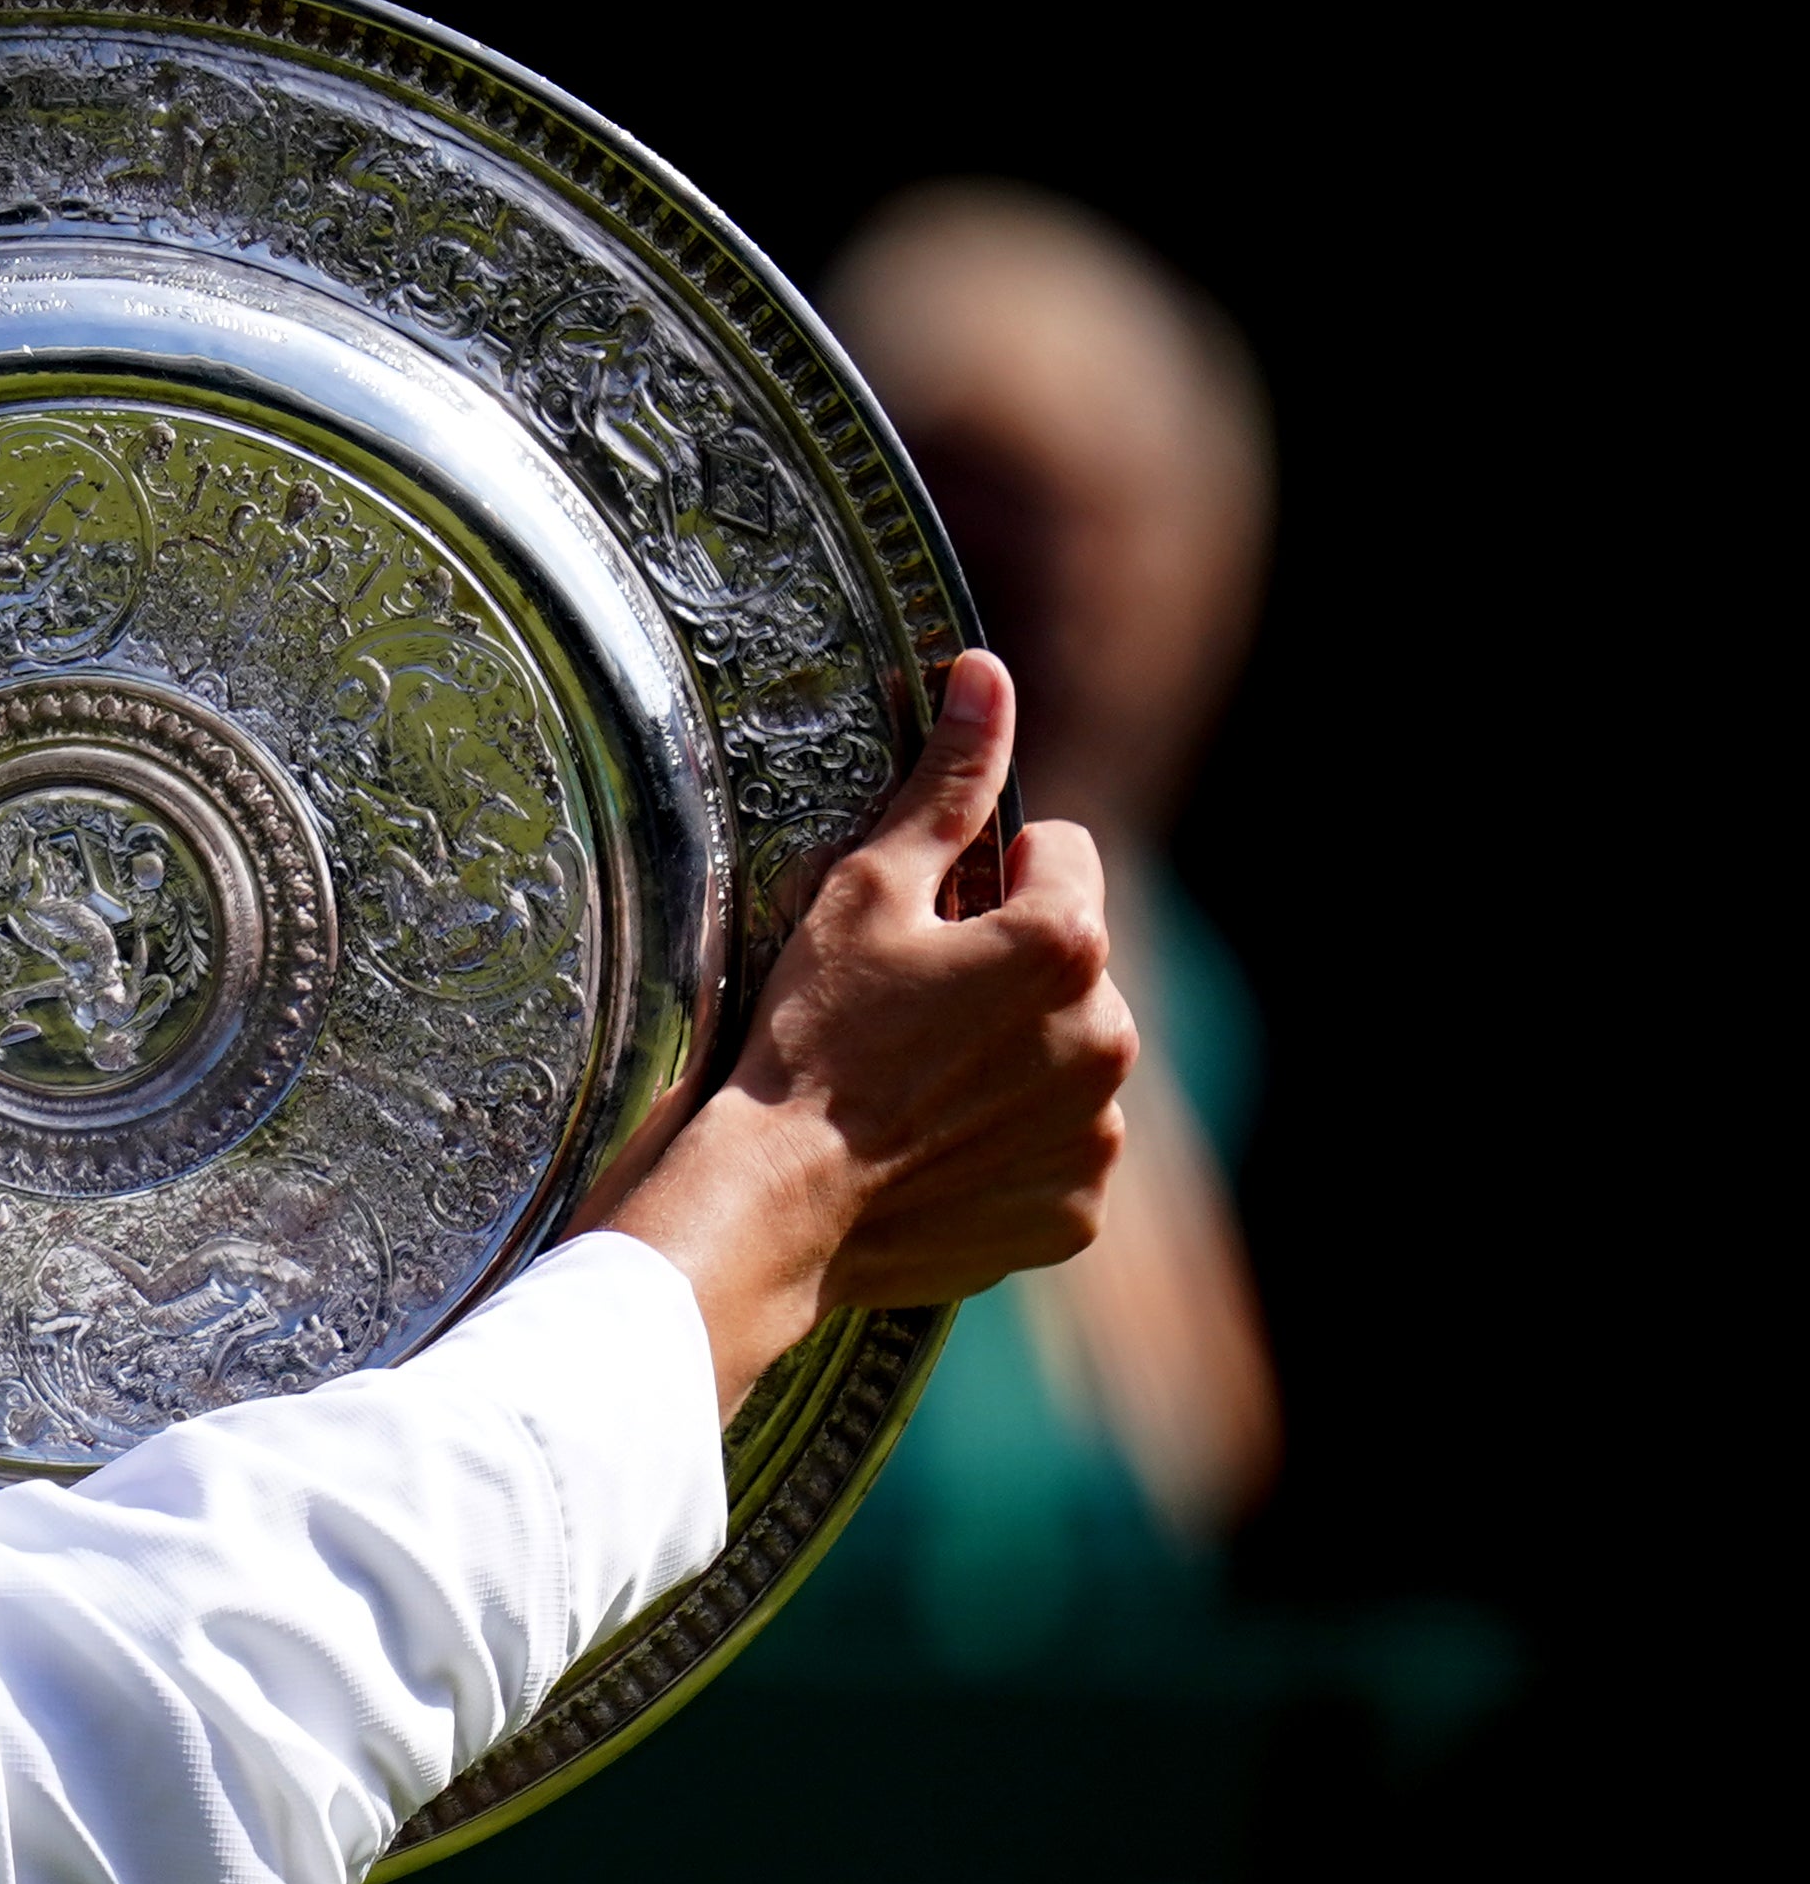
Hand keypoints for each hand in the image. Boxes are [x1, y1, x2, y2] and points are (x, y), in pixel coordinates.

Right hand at [599, 652, 1135, 1417]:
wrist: (774, 1203)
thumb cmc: (809, 1039)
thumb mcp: (864, 891)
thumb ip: (948, 783)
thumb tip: (987, 675)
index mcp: (1067, 942)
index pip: (1061, 856)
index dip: (986, 878)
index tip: (925, 924)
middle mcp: (1110, 1037)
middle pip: (1072, 964)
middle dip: (1008, 973)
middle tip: (908, 1012)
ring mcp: (1096, 1134)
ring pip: (1067, 1057)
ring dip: (1014, 1059)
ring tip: (916, 1084)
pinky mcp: (1074, 1209)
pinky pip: (1056, 1152)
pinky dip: (1007, 1146)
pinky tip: (931, 1147)